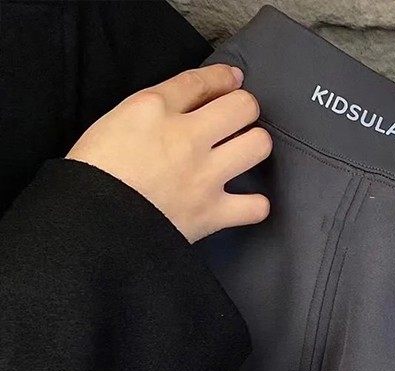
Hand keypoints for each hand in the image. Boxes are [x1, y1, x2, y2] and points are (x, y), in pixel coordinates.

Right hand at [66, 64, 270, 242]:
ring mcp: (204, 176)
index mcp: (153, 108)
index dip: (223, 78)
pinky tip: (244, 202)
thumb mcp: (114, 120)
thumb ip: (152, 108)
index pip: (200, 81)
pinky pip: (256, 206)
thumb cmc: (94, 172)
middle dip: (245, 110)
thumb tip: (188, 103)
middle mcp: (186, 137)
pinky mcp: (212, 213)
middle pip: (243, 107)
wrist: (92, 223)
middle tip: (237, 122)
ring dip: (255, 146)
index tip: (233, 81)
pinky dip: (254, 205)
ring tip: (242, 154)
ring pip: (258, 145)